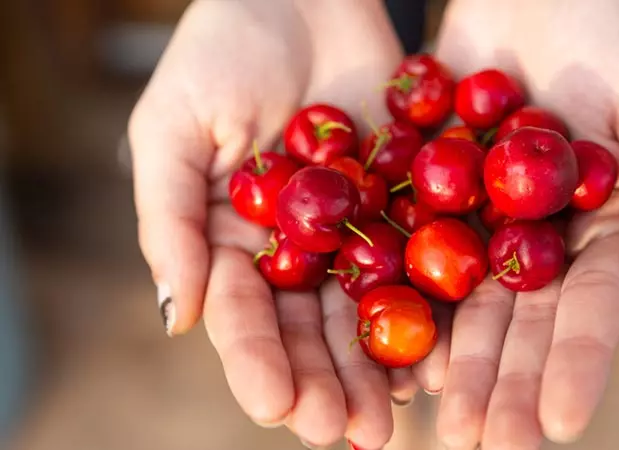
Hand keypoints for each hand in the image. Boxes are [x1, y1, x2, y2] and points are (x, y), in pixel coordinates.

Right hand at [127, 1, 433, 447]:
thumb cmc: (219, 51)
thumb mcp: (172, 129)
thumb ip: (169, 220)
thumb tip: (178, 316)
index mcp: (236, 242)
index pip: (246, 316)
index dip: (260, 363)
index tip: (279, 407)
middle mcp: (297, 249)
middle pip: (311, 328)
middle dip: (327, 382)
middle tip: (350, 434)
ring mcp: (353, 229)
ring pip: (367, 309)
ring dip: (380, 365)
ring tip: (394, 418)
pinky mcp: (405, 200)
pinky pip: (419, 258)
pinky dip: (429, 304)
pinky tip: (441, 349)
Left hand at [434, 0, 618, 447]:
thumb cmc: (613, 42)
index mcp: (593, 237)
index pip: (586, 315)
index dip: (575, 370)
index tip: (559, 428)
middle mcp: (530, 244)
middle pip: (516, 324)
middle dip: (502, 385)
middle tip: (480, 444)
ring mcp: (472, 224)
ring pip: (457, 303)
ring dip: (446, 360)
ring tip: (433, 417)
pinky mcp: (421, 194)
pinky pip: (405, 249)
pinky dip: (395, 295)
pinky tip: (383, 343)